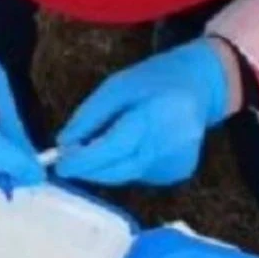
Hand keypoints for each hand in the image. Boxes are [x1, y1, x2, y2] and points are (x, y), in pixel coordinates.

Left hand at [54, 38, 235, 185]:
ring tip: (111, 139)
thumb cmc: (153, 82)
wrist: (198, 87)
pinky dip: (127, 165)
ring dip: (108, 166)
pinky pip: (140, 175)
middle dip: (89, 169)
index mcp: (155, 115)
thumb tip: (63, 144)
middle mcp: (171, 144)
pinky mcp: (180, 172)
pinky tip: (135, 145)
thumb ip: (88, 117)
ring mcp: (178, 161)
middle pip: (119, 170)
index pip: (114, 147)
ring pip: (127, 175)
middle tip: (68, 161)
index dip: (84, 160)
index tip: (60, 165)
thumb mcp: (115, 87)